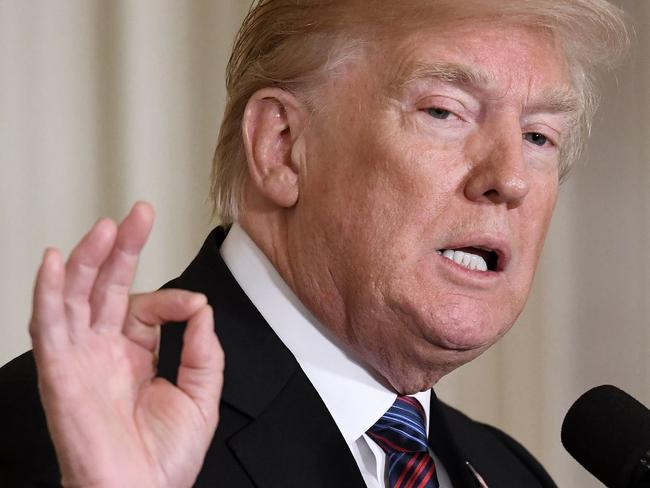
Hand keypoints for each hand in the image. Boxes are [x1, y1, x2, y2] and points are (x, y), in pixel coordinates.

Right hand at [29, 202, 223, 487]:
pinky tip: (57, 262)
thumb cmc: (163, 459)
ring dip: (88, 260)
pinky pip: (50, 326)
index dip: (172, 299)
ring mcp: (80, 358)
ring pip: (77, 297)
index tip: (192, 306)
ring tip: (105, 228)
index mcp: (135, 355)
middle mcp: (104, 351)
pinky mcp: (60, 373)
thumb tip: (201, 309)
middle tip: (137, 215)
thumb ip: (203, 351)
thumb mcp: (200, 396)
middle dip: (121, 249)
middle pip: (107, 288)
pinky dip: (50, 293)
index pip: (147, 306)